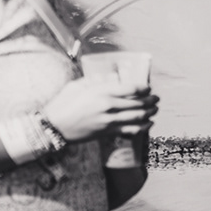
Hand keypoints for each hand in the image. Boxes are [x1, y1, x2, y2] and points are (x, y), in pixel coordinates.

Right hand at [42, 80, 157, 142]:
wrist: (54, 126)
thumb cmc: (63, 103)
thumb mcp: (77, 86)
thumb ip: (95, 80)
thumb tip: (112, 77)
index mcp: (101, 92)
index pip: (131, 89)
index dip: (144, 88)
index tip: (148, 88)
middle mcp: (108, 106)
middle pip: (139, 103)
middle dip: (151, 101)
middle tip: (156, 98)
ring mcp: (109, 121)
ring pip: (138, 117)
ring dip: (151, 113)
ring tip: (155, 109)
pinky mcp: (108, 133)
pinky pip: (131, 130)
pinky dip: (143, 127)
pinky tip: (149, 124)